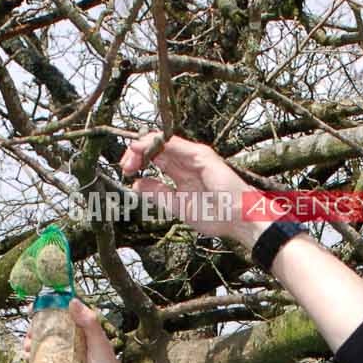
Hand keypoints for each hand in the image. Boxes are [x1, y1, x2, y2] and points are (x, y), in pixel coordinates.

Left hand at [118, 131, 262, 254]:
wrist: (237, 219)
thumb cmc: (216, 215)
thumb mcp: (177, 206)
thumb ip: (157, 193)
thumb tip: (136, 184)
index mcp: (182, 172)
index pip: (155, 158)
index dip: (138, 160)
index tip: (126, 170)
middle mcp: (187, 161)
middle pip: (156, 148)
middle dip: (136, 152)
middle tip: (125, 165)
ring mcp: (194, 156)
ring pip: (163, 142)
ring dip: (143, 146)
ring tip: (130, 157)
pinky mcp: (201, 155)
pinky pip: (175, 144)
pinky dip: (157, 144)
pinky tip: (144, 149)